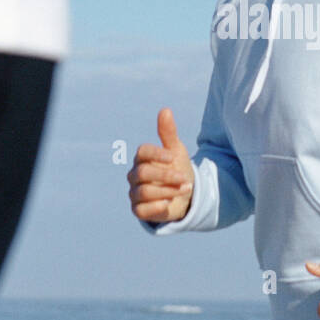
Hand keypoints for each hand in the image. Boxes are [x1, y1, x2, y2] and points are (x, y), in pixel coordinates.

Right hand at [128, 107, 194, 222]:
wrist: (185, 195)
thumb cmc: (178, 169)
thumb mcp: (176, 151)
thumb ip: (168, 132)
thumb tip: (165, 110)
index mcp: (142, 158)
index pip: (142, 152)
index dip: (157, 153)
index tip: (172, 157)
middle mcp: (135, 175)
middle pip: (144, 172)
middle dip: (166, 175)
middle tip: (184, 178)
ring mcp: (135, 193)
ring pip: (144, 191)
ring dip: (167, 191)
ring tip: (184, 189)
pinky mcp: (138, 210)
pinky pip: (141, 210)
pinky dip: (156, 206)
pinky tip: (168, 203)